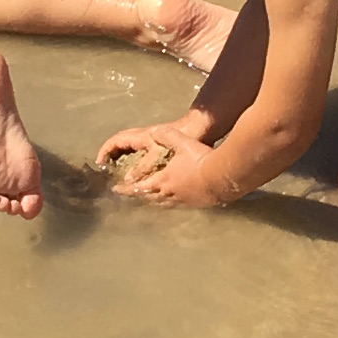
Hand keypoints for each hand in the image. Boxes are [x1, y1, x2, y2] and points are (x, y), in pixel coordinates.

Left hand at [97, 127, 234, 207]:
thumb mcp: (182, 143)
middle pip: (148, 198)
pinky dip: (169, 203)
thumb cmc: (200, 159)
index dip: (126, 189)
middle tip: (131, 195)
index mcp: (162, 181)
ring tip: (148, 200)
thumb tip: (154, 131)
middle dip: (138, 196)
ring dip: (153, 202)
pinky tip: (172, 201)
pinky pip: (176, 206)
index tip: (116, 190)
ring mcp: (182, 201)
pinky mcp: (194, 205)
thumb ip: (167, 136)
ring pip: (162, 204)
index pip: (138, 187)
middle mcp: (169, 194)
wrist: (222, 176)